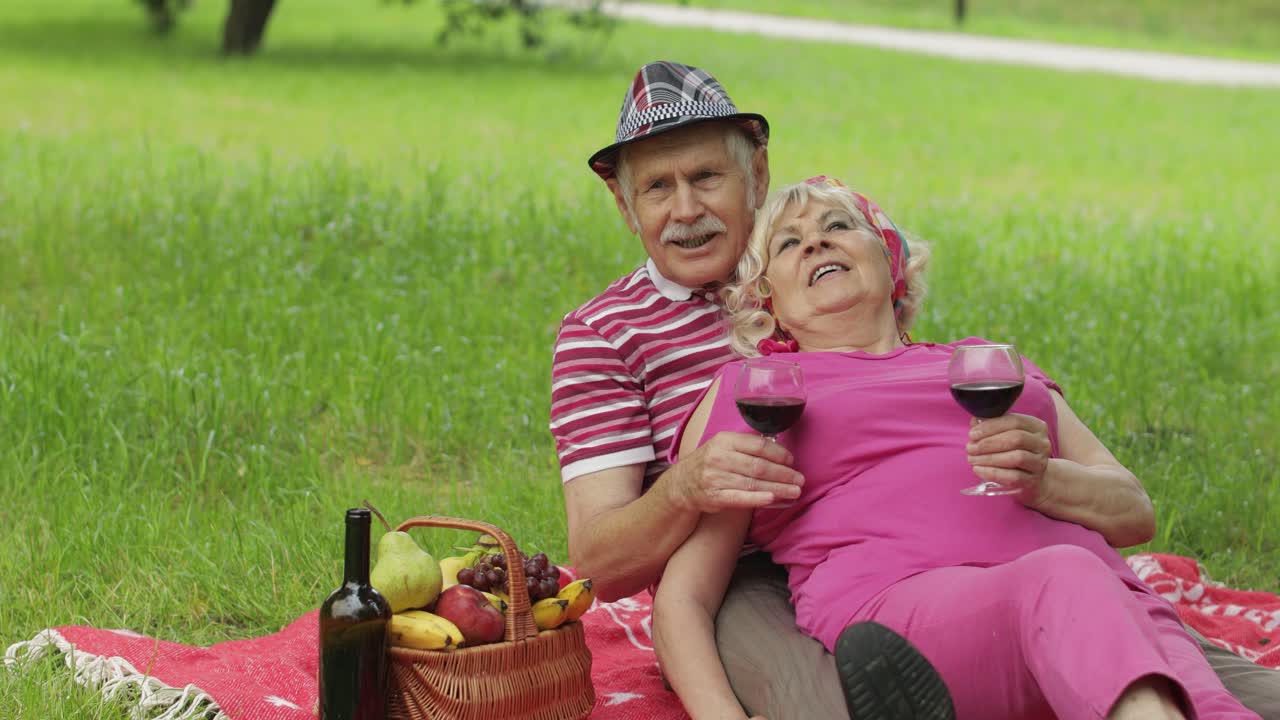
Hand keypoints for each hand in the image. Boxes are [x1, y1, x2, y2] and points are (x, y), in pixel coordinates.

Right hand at [668, 432, 803, 512]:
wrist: (682, 484)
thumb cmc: (711, 463)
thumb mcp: (723, 446)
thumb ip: (747, 447)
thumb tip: (781, 453)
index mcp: (724, 440)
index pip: (758, 446)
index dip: (779, 454)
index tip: (792, 461)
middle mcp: (719, 457)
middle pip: (759, 466)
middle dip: (783, 474)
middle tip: (800, 480)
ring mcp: (715, 477)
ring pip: (753, 483)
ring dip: (778, 489)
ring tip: (794, 492)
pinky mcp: (714, 496)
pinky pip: (739, 498)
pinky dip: (757, 499)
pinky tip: (772, 499)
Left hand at [966, 413, 1051, 506]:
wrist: (1033, 477)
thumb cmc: (1015, 451)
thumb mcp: (1006, 435)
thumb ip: (992, 426)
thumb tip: (975, 422)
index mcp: (1037, 427)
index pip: (1015, 421)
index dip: (991, 426)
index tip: (972, 434)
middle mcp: (1042, 444)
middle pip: (1016, 439)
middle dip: (988, 443)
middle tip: (970, 447)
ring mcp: (1040, 463)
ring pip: (1016, 457)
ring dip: (989, 458)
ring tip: (972, 459)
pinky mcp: (1033, 480)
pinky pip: (1012, 476)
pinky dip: (992, 472)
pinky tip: (978, 469)